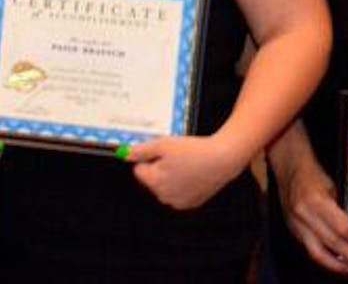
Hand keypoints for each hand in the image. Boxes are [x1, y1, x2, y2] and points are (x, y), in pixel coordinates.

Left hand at [121, 135, 250, 210]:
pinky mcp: (191, 203)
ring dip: (171, 175)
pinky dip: (183, 183)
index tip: (163, 152)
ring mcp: (178, 202)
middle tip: (176, 156)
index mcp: (155, 183)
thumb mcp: (163, 145)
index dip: (150, 158)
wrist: (223, 159)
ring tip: (186, 163)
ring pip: (165, 186)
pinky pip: (179, 192)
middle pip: (152, 179)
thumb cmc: (194, 151)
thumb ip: (141, 151)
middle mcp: (164, 197)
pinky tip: (193, 172)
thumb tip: (124, 154)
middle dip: (159, 167)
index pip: (139, 170)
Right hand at [273, 154, 347, 273]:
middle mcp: (303, 214)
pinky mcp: (292, 230)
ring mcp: (295, 224)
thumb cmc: (312, 174)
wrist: (289, 168)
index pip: (341, 228)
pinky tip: (335, 261)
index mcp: (315, 201)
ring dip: (336, 264)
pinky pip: (309, 249)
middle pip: (331, 242)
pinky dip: (324, 257)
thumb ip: (341, 211)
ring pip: (317, 252)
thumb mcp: (332, 189)